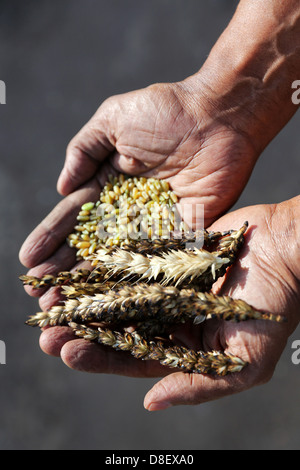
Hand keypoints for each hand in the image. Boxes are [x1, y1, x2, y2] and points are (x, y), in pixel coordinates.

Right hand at [19, 79, 258, 306]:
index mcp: (109, 184)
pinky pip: (157, 260)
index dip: (51, 237)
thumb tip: (62, 188)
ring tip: (64, 303)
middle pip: (91, 244)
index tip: (28, 259)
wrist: (219, 115)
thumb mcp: (113, 119)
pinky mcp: (184, 234)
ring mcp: (155, 225)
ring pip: (118, 260)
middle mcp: (129, 210)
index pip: (74, 216)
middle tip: (38, 292)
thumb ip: (84, 149)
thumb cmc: (165, 110)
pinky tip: (112, 297)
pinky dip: (136, 280)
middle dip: (64, 268)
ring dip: (92, 282)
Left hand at [34, 197, 299, 409]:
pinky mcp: (165, 255)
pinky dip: (103, 264)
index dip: (100, 357)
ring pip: (116, 294)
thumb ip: (199, 383)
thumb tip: (150, 403)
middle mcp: (169, 317)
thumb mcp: (246, 360)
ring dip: (84, 297)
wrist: (289, 249)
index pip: (134, 358)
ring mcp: (165, 284)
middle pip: (117, 326)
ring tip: (50, 296)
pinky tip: (77, 265)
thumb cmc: (276, 307)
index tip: (68, 351)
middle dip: (81, 329)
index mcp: (185, 346)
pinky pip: (129, 260)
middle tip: (46, 330)